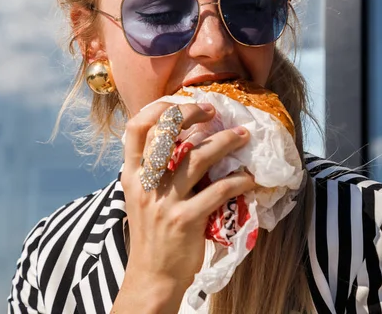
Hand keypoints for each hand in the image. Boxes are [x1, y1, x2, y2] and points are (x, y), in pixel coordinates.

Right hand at [113, 102, 255, 312]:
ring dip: (225, 142)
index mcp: (131, 175)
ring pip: (197, 158)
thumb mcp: (142, 197)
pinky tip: (249, 178)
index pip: (136, 128)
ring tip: (243, 136)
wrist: (153, 275)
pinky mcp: (186, 220)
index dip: (161, 109)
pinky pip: (218, 191)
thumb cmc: (151, 233)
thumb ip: (154, 170)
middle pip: (166, 134)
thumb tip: (185, 139)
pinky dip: (238, 180)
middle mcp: (144, 184)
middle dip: (192, 115)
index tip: (186, 106)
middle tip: (214, 113)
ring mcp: (165, 202)